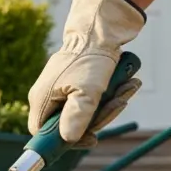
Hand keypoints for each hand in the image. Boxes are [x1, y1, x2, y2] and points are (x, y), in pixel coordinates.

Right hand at [27, 0, 146, 147]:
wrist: (99, 28)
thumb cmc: (90, 59)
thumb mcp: (86, 91)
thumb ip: (76, 117)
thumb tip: (68, 139)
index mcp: (41, 100)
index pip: (43, 133)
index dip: (66, 141)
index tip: (91, 138)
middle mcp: (47, 97)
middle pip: (69, 124)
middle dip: (99, 117)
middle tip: (120, 104)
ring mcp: (60, 89)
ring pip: (84, 111)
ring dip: (110, 104)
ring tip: (128, 87)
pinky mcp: (74, 83)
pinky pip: (90, 99)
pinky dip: (110, 95)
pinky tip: (126, 84)